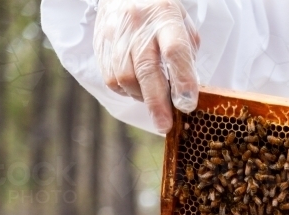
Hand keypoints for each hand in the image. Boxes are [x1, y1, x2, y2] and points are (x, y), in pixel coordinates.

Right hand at [94, 0, 199, 132]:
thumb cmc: (160, 14)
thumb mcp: (183, 25)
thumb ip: (187, 56)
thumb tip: (187, 93)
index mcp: (165, 18)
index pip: (175, 51)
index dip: (182, 80)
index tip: (187, 105)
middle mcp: (138, 26)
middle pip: (147, 70)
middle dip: (157, 103)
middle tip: (165, 125)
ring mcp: (116, 36)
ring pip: (125, 78)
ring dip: (142, 97)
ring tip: (154, 100)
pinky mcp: (101, 45)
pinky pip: (112, 80)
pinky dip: (127, 91)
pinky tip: (137, 88)